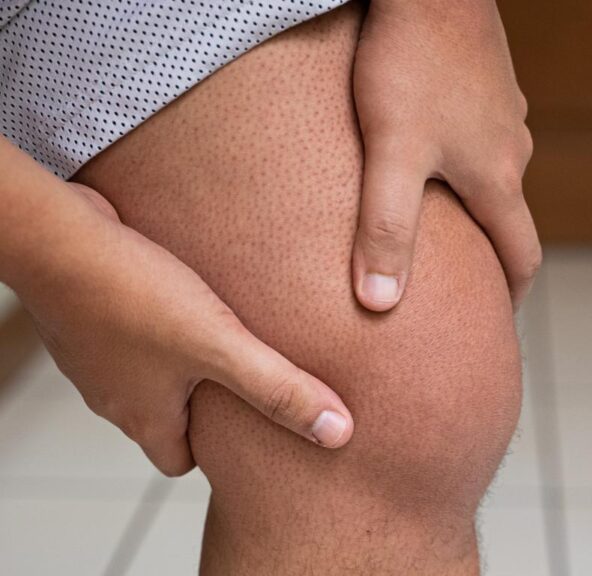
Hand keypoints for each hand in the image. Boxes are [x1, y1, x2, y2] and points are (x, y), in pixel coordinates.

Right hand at [14, 182, 353, 475]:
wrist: (52, 233)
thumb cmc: (131, 293)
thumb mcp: (220, 346)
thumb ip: (278, 388)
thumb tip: (337, 432)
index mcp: (143, 417)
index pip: (178, 462)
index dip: (216, 453)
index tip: (251, 430)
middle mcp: (113, 392)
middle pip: (166, 416)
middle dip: (208, 404)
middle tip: (250, 379)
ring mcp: (96, 352)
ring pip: (150, 369)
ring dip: (186, 356)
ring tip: (227, 331)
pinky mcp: (92, 310)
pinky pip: (136, 326)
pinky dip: (162, 317)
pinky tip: (190, 288)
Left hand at [351, 0, 540, 311]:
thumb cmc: (410, 63)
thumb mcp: (391, 152)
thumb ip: (385, 228)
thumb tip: (380, 305)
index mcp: (497, 179)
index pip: (523, 256)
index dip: (512, 293)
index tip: (497, 316)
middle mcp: (513, 149)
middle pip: (508, 215)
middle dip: (487, 249)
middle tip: (458, 273)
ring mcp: (505, 112)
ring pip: (493, 171)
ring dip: (473, 198)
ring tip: (435, 212)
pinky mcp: (490, 80)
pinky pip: (481, 133)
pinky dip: (463, 155)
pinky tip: (429, 146)